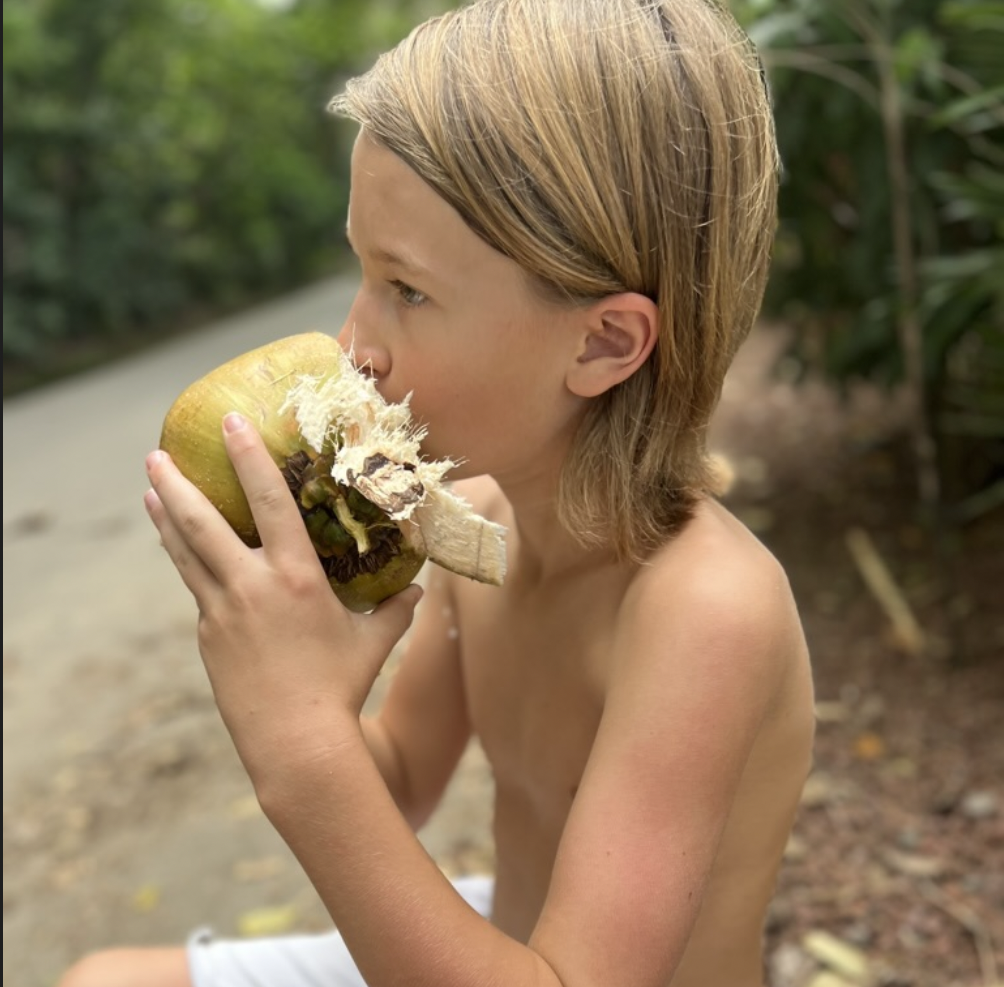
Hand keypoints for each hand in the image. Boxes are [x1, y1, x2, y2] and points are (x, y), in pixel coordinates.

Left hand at [143, 412, 422, 778]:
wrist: (294, 743)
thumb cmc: (341, 688)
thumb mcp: (373, 643)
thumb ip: (395, 611)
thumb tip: (419, 591)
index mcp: (296, 578)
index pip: (270, 504)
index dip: (250, 460)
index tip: (231, 424)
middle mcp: (251, 587)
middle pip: (202, 525)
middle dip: (176, 484)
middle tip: (156, 453)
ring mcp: (221, 613)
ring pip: (186, 554)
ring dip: (165, 518)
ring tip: (149, 491)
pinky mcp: (208, 637)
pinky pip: (198, 591)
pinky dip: (189, 565)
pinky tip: (186, 555)